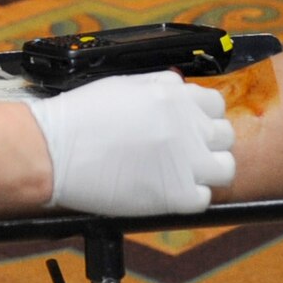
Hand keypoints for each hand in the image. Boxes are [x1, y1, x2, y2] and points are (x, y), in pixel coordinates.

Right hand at [25, 71, 236, 215]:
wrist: (57, 150)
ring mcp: (186, 161)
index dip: (203, 118)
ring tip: (183, 175)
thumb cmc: (82, 116)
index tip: (190, 129)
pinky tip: (168, 192)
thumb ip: (160, 86)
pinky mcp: (176, 195)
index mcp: (176, 95)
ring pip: (225, 168)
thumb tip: (179, 88)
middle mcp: (188, 125)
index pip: (215, 105)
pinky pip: (204, 198)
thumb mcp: (126, 84)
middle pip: (225, 136)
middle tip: (185, 154)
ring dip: (208, 171)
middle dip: (208, 144)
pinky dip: (190, 198)